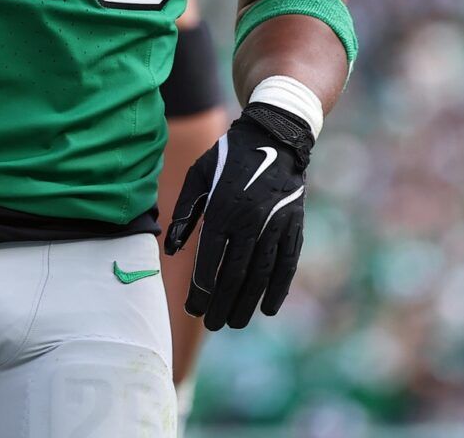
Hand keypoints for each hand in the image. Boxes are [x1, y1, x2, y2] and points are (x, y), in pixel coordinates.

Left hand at [163, 102, 312, 330]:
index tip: (191, 308)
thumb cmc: (228, 158)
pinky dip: (278, 289)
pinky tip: (268, 308)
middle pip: (235, 274)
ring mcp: (275, 226)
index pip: (210, 260)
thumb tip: (170, 250)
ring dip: (247, 303)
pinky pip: (287, 265)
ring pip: (261, 275)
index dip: (201, 289)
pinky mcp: (294, 227)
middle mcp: (250, 221)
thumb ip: (184, 214)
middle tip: (211, 324)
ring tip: (233, 323)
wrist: (274, 137)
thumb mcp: (198, 177)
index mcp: (223, 208)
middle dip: (221, 303)